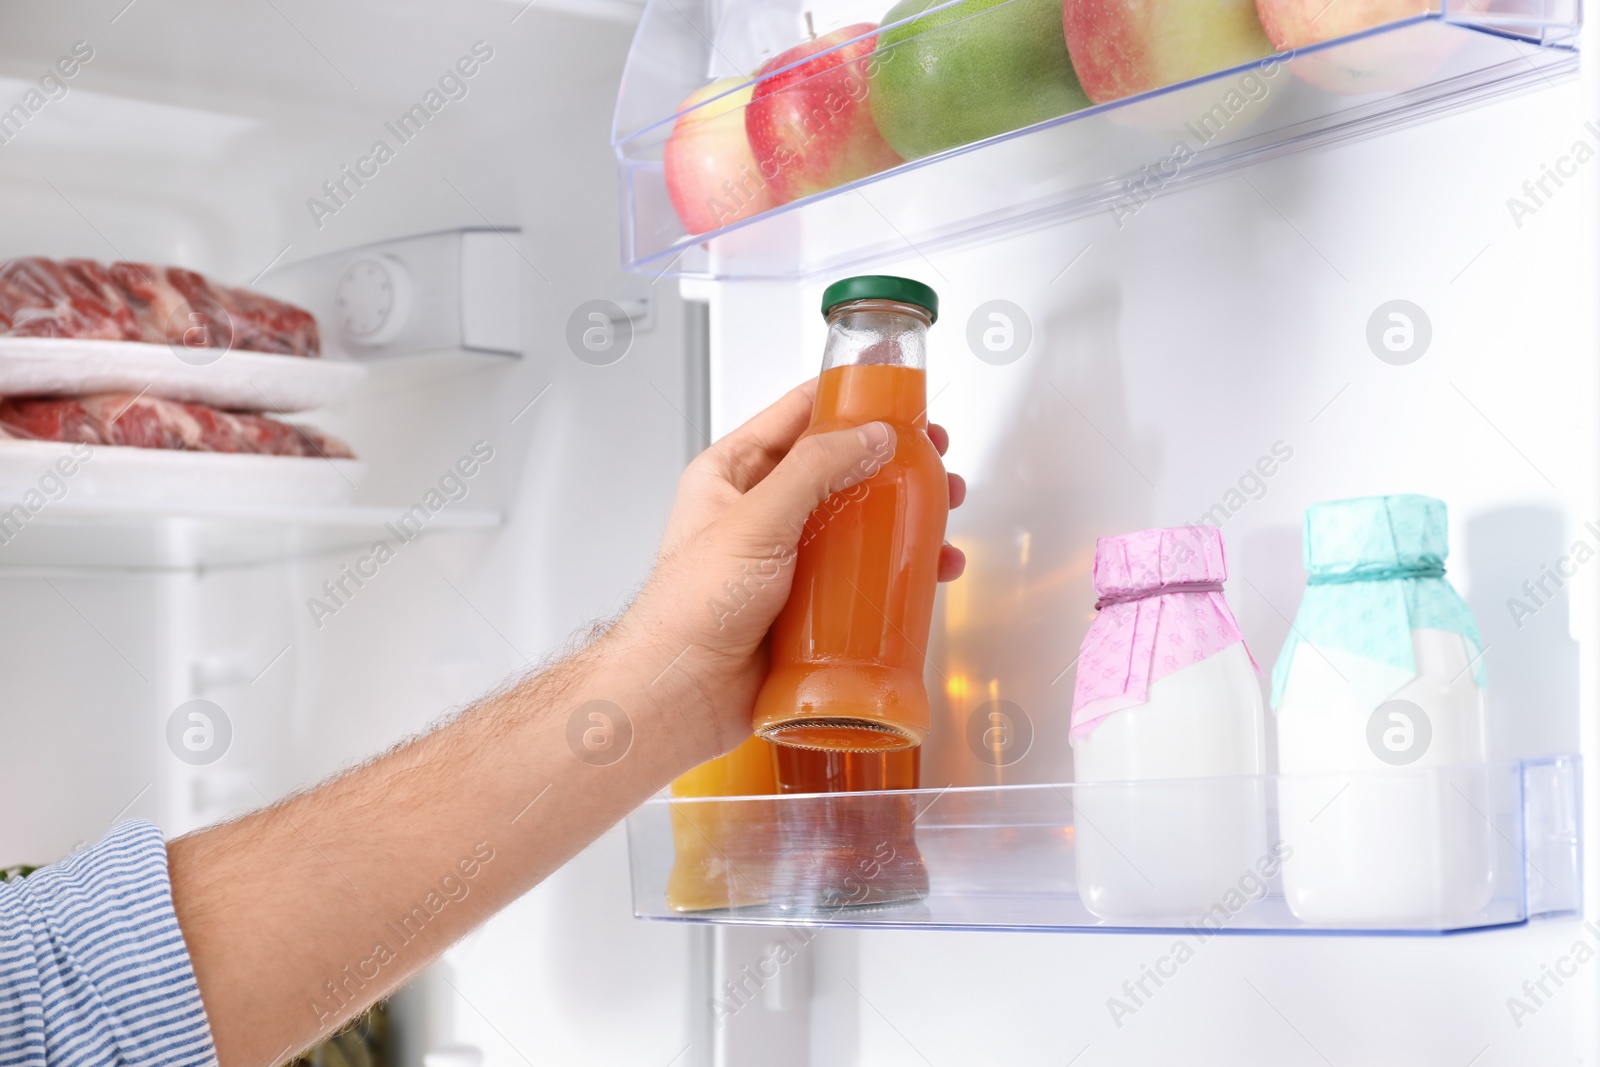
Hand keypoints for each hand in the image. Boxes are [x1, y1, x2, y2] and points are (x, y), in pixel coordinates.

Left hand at [611, 378, 965, 762]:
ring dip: (902, 514)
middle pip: (837, 468)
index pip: (796, 416)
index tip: (894, 394)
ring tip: (941, 510)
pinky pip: (860, 575)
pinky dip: (896, 568)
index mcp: (731, 476)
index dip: (848, 400)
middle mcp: (759, 512)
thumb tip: (870, 434)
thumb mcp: (757, 520)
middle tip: (932, 458)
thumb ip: (814, 470)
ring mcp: (785, 559)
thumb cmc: (690, 608)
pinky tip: (926, 570)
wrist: (682, 695)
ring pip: (855, 522)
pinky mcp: (807, 605)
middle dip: (890, 460)